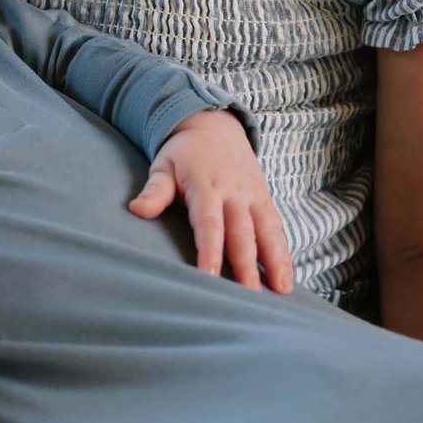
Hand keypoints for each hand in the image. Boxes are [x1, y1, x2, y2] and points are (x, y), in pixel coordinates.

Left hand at [128, 108, 292, 292]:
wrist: (214, 125)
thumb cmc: (184, 153)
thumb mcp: (164, 165)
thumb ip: (155, 190)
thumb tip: (137, 209)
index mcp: (207, 186)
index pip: (209, 224)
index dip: (209, 251)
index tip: (209, 277)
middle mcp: (235, 192)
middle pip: (242, 233)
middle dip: (247, 265)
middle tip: (249, 296)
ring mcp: (254, 195)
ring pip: (267, 231)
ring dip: (275, 260)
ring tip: (282, 290)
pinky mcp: (265, 198)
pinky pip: (276, 226)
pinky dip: (283, 250)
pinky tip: (286, 276)